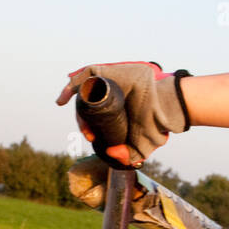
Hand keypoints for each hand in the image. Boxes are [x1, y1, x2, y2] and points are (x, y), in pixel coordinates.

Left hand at [56, 60, 190, 166]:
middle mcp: (107, 95)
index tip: (92, 137)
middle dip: (83, 121)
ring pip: (83, 92)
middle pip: (85, 106)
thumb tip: (109, 151)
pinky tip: (64, 100)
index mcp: (111, 110)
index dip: (87, 127)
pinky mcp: (107, 72)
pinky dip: (72, 87)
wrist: (164, 106)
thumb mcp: (140, 147)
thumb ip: (127, 156)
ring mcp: (107, 82)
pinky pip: (84, 76)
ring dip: (77, 107)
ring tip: (82, 123)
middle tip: (89, 134)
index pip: (92, 117)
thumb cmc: (155, 123)